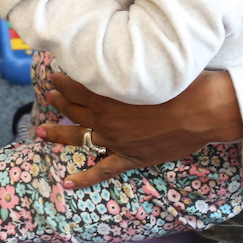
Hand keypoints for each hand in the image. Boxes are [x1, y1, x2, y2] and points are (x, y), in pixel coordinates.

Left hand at [39, 71, 242, 188]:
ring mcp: (116, 140)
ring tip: (42, 131)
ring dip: (60, 134)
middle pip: (75, 110)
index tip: (56, 76)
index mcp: (106, 95)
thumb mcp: (141, 68)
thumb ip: (119, 67)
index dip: (62, 82)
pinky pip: (102, 171)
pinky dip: (84, 178)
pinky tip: (66, 183)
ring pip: (80, 137)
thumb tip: (107, 59)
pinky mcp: (131, 157)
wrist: (201, 110)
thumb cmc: (175, 83)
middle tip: (50, 96)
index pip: (74, 87)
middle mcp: (106, 118)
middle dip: (60, 102)